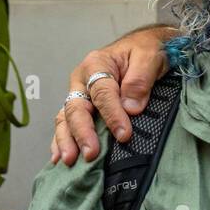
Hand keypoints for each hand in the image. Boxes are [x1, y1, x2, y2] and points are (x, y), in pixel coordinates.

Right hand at [51, 25, 175, 165]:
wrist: (144, 47)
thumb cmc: (147, 50)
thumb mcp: (149, 57)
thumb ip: (140, 79)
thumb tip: (131, 107)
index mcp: (97, 64)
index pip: (102, 93)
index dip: (112, 115)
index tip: (124, 135)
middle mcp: (82, 80)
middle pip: (76, 108)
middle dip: (82, 133)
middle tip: (90, 154)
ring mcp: (79, 95)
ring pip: (66, 119)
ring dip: (67, 141)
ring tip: (70, 161)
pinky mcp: (82, 107)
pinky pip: (67, 125)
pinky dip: (62, 141)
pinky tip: (60, 158)